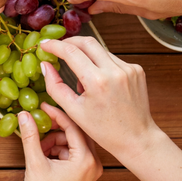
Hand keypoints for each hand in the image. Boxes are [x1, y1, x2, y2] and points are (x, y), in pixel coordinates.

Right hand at [19, 103, 102, 180]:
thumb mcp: (35, 163)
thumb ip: (31, 136)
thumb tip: (24, 115)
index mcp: (86, 159)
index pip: (73, 127)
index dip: (56, 114)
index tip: (42, 106)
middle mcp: (94, 163)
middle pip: (76, 133)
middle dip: (55, 129)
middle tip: (39, 124)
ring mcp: (91, 169)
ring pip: (73, 143)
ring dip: (55, 141)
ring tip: (39, 149)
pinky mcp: (84, 174)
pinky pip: (73, 153)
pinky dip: (58, 151)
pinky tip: (45, 157)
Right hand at [40, 37, 159, 162]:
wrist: (136, 138)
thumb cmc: (105, 130)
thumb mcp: (74, 111)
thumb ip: (55, 87)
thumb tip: (45, 65)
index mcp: (97, 81)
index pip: (71, 52)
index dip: (55, 45)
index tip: (44, 44)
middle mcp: (115, 71)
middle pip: (87, 42)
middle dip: (70, 42)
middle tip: (59, 49)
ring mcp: (129, 68)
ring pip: (101, 50)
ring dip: (87, 56)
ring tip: (83, 79)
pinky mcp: (137, 70)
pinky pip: (113, 59)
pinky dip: (102, 65)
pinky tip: (101, 84)